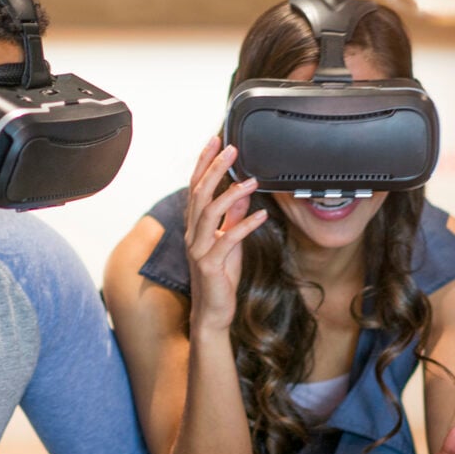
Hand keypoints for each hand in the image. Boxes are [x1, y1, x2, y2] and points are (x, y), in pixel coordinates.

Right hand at [184, 137, 266, 331]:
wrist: (213, 313)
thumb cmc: (221, 278)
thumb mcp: (229, 242)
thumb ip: (232, 217)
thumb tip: (242, 193)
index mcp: (195, 226)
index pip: (196, 187)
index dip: (204, 163)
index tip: (215, 140)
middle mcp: (192, 234)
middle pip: (200, 193)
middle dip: (215, 168)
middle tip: (231, 148)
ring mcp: (199, 250)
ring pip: (209, 213)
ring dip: (231, 194)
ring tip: (251, 180)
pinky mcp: (210, 265)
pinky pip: (227, 240)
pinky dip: (244, 225)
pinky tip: (261, 215)